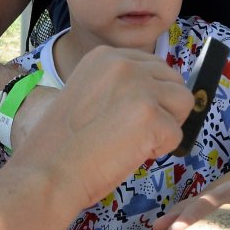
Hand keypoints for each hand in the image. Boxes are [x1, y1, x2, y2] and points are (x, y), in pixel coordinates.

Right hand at [8, 46, 188, 210]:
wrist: (45, 173)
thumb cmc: (62, 145)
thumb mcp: (87, 93)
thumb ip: (119, 85)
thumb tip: (159, 92)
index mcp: (106, 56)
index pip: (155, 66)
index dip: (151, 95)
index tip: (128, 117)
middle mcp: (125, 64)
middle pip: (174, 81)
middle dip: (164, 108)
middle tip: (135, 133)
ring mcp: (139, 88)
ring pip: (183, 103)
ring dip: (167, 126)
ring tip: (136, 142)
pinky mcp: (151, 117)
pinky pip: (177, 134)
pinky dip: (161, 150)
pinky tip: (131, 155)